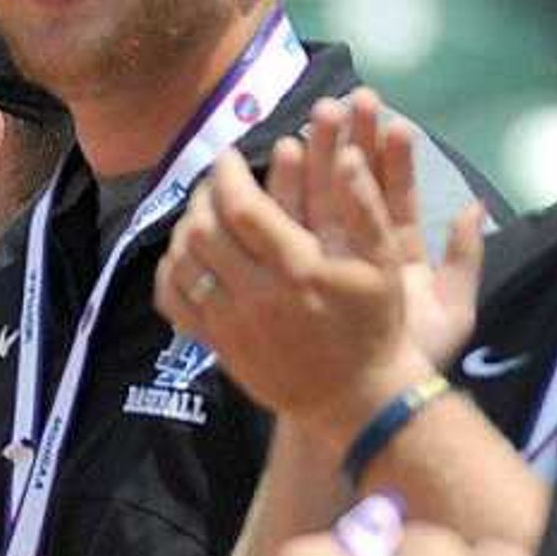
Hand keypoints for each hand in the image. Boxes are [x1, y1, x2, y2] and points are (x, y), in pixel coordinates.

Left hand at [158, 93, 486, 445]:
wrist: (355, 399)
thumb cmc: (375, 324)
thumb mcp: (384, 263)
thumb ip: (364, 207)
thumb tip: (348, 155)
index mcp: (299, 269)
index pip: (242, 208)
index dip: (227, 174)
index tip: (229, 156)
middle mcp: (258, 295)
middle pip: (204, 231)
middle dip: (204, 195)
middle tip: (216, 182)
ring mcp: (232, 324)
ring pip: (184, 263)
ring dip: (186, 228)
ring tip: (203, 213)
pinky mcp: (219, 345)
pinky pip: (175, 302)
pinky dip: (172, 271)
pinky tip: (188, 256)